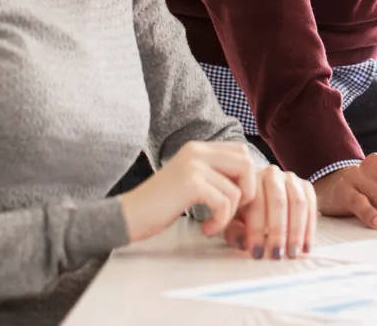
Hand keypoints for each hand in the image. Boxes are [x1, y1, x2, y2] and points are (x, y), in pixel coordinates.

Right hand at [118, 141, 257, 242]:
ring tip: (213, 224)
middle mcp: (197, 150)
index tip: (236, 201)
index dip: (247, 177)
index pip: (241, 151)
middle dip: (247, 193)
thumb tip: (248, 184)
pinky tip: (206, 229)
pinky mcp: (191, 183)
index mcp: (198, 148)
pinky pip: (224, 202)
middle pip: (246, 163)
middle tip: (231, 212)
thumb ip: (213, 174)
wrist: (129, 216)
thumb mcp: (190, 181)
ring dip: (230, 214)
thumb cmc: (159, 205)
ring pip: (237, 188)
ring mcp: (194, 165)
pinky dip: (220, 221)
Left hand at [221, 166, 318, 259]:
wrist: (261, 195)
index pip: (256, 204)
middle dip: (278, 232)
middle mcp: (271, 174)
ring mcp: (290, 179)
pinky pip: (311, 206)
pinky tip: (305, 247)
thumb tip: (244, 244)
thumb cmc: (244, 211)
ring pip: (298, 204)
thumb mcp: (233, 220)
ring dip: (296, 231)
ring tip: (292, 253)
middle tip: (277, 255)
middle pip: (279, 202)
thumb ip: (234, 232)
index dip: (256, 231)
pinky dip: (309, 229)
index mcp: (250, 180)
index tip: (257, 253)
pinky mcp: (306, 186)